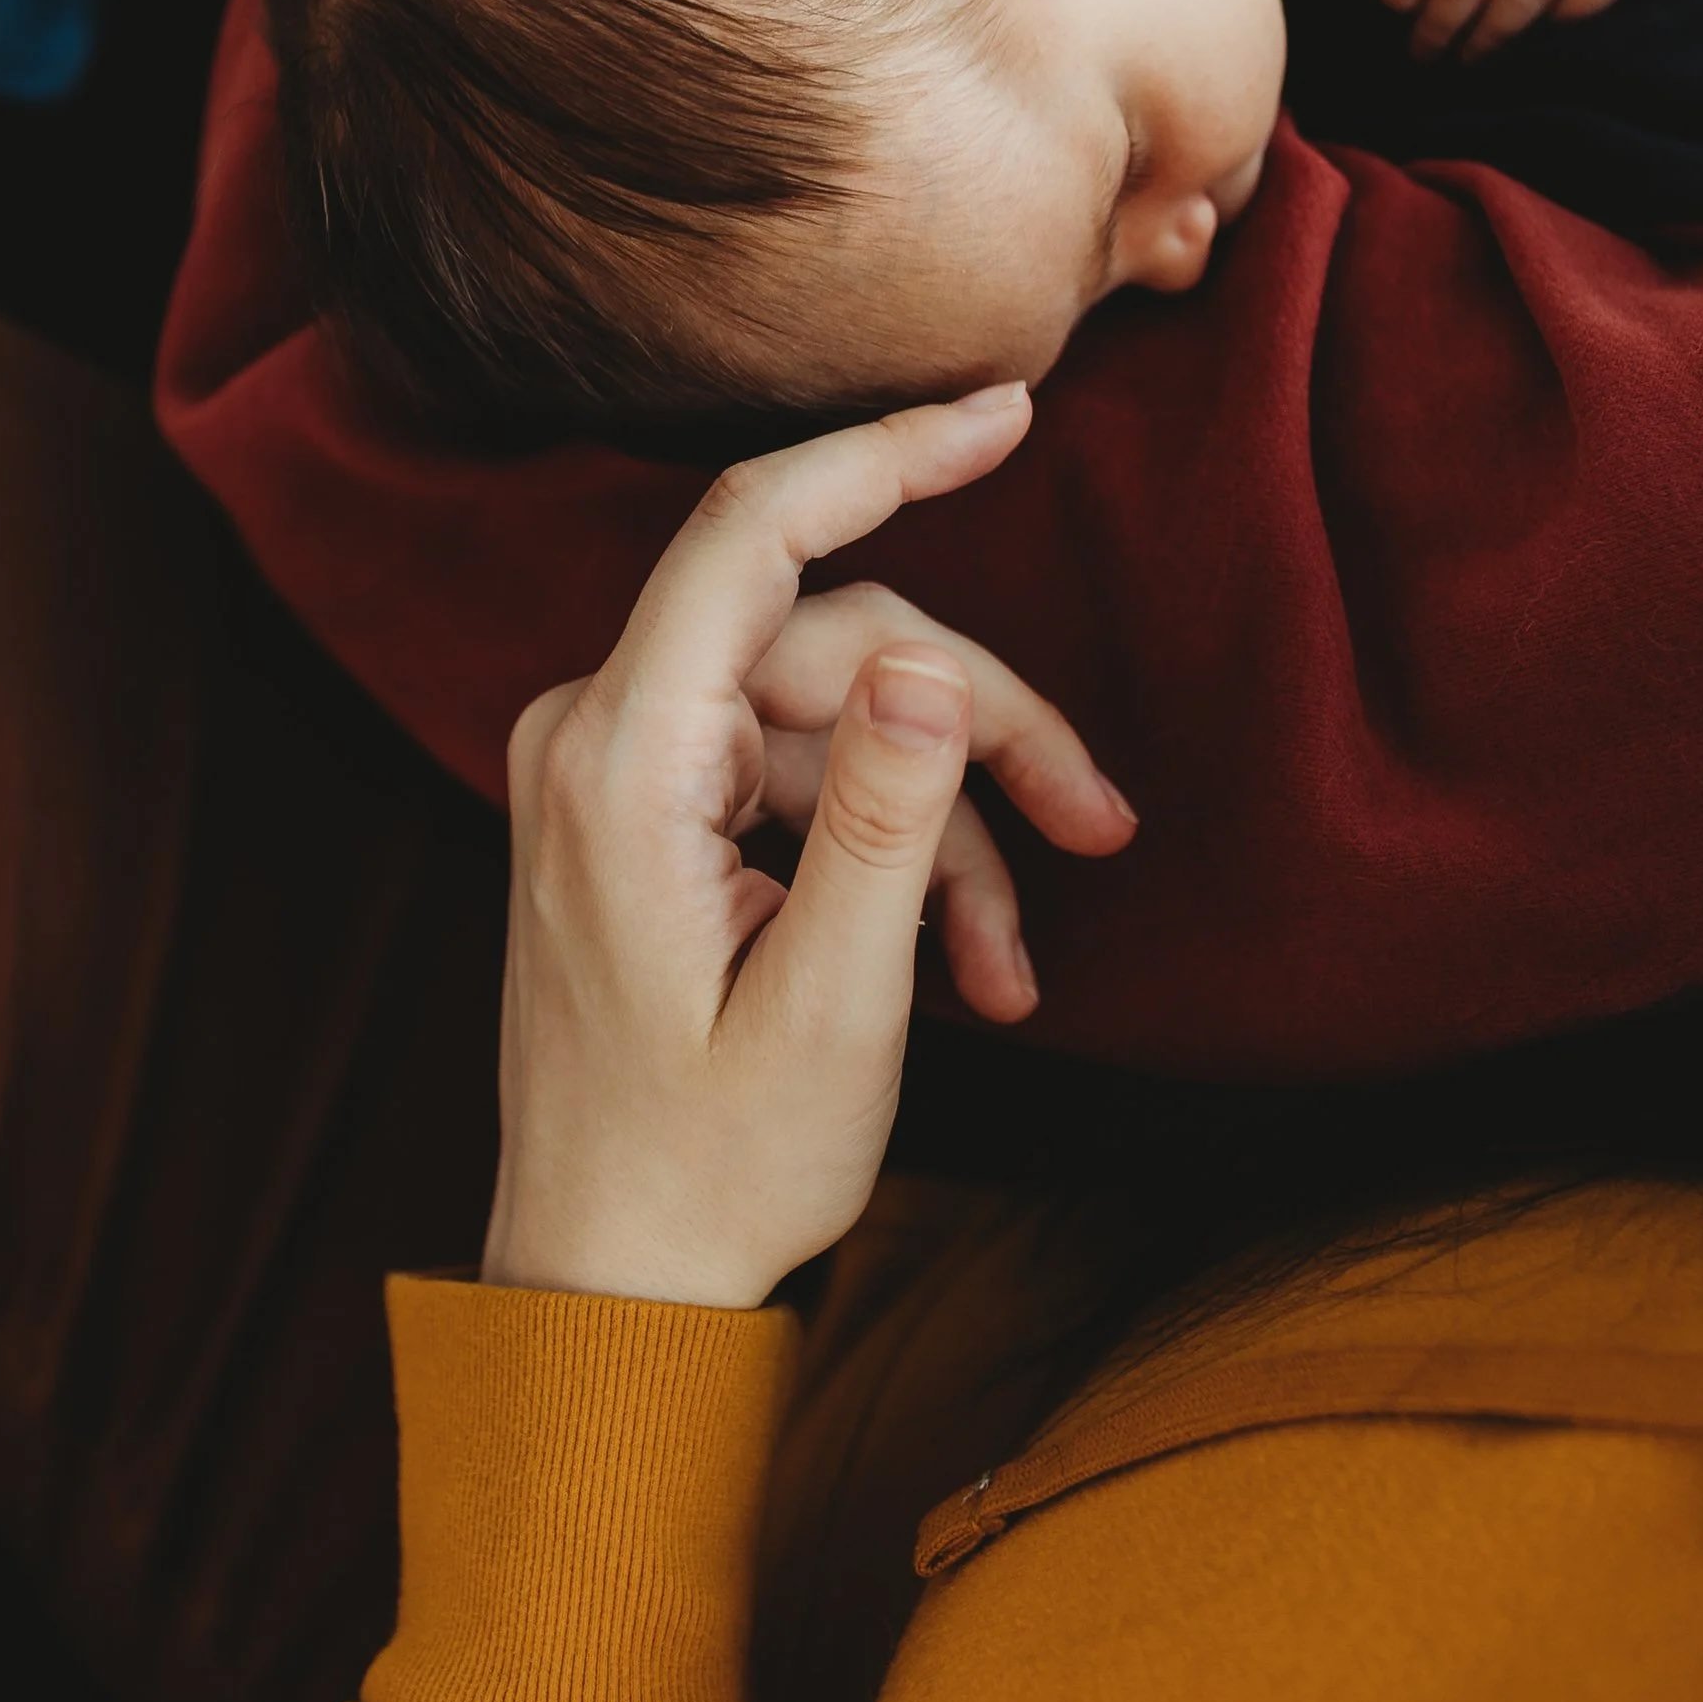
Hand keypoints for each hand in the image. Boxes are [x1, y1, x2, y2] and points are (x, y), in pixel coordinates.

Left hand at [479, 387, 1134, 1308]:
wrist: (605, 1293)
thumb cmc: (703, 1173)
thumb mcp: (830, 1008)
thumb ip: (880, 822)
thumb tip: (927, 661)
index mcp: (619, 762)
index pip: (753, 533)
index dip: (886, 450)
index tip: (1008, 408)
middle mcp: (599, 738)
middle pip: (836, 642)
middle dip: (981, 725)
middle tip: (1102, 823)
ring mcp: (620, 775)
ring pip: (839, 717)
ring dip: (950, 825)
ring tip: (1020, 964)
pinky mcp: (650, 817)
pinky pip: (803, 783)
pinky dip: (895, 858)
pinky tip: (973, 969)